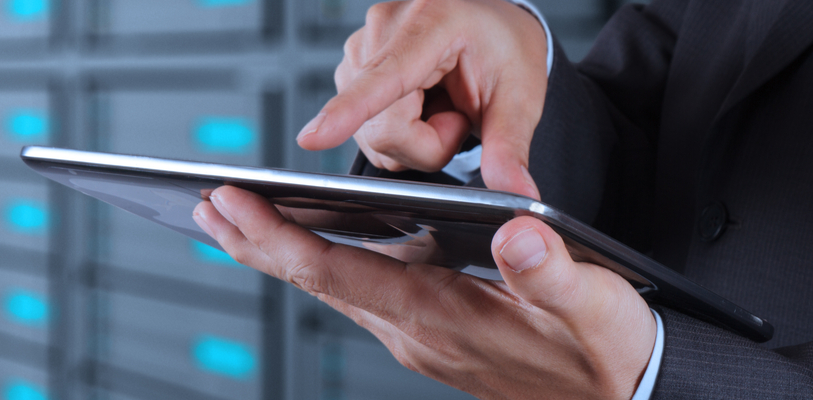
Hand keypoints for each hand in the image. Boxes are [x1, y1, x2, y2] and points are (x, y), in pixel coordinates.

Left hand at [193, 186, 655, 398]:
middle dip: (257, 243)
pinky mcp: (436, 338)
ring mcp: (422, 339)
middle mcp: (417, 332)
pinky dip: (327, 265)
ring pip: (335, 291)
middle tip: (205, 205)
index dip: (278, 238)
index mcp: (442, 316)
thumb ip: (551, 273)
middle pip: (319, 283)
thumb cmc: (608, 353)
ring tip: (239, 219)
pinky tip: (319, 247)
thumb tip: (515, 232)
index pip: (339, 274)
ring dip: (284, 254)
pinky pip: (363, 297)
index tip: (231, 203)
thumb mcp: (594, 309)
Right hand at [296, 0, 548, 198]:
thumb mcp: (520, 99)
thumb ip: (510, 148)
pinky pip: (365, 129)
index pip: (384, 79)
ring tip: (441, 105)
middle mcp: (384, 29)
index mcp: (431, 23)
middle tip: (459, 116)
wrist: (493, 28)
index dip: (347, 113)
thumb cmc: (505, 50)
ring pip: (371, 136)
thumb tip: (517, 194)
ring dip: (411, 139)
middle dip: (425, 143)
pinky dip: (397, 130)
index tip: (312, 138)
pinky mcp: (351, 66)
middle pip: (382, 129)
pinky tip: (420, 103)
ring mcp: (361, 47)